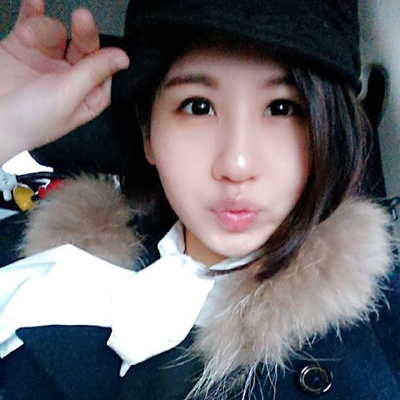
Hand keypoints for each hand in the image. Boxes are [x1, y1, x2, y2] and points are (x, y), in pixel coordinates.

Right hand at [0, 0, 129, 164]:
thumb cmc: (28, 121)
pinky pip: (32, 24)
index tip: (103, 49)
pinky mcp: (21, 48)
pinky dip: (33, 12)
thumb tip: (122, 59)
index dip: (105, 59)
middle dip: (84, 34)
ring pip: (57, 34)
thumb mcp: (66, 97)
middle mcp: (68, 80)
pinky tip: (35, 3)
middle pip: (85, 49)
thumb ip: (92, 74)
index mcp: (84, 98)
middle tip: (82, 18)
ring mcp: (44, 62)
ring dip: (44, 30)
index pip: (104, 73)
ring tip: (25, 37)